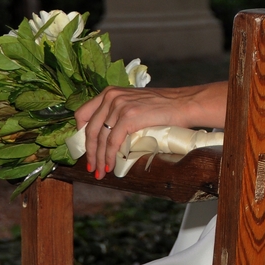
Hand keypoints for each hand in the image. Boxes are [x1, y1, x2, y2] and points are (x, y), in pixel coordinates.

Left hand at [75, 82, 226, 178]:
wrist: (184, 104)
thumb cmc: (163, 107)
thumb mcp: (134, 103)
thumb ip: (118, 113)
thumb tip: (106, 137)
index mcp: (110, 92)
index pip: (83, 114)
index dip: (80, 134)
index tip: (85, 149)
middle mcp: (111, 97)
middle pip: (90, 130)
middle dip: (89, 152)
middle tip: (91, 167)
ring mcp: (119, 106)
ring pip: (100, 138)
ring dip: (98, 158)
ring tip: (100, 171)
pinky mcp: (128, 117)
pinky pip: (112, 142)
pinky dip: (109, 156)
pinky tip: (110, 166)